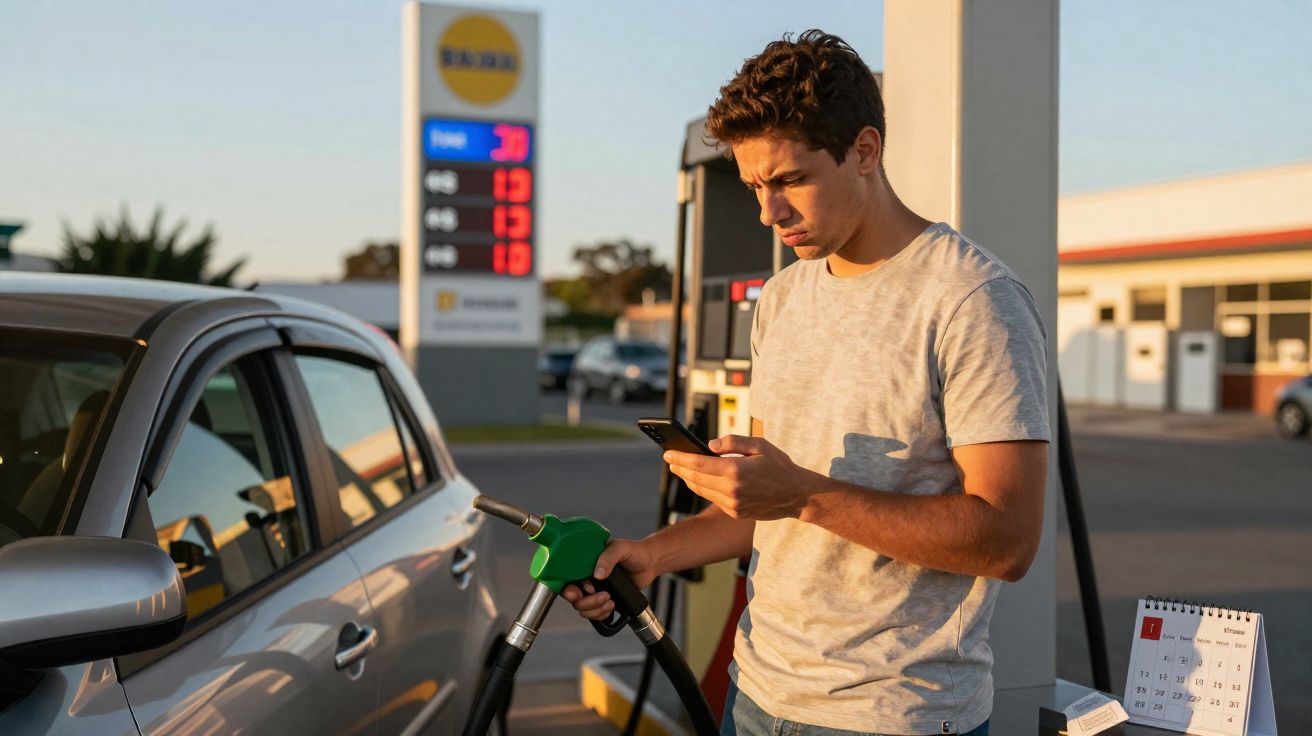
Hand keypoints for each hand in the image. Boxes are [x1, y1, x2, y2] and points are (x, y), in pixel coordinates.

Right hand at [560, 538, 656, 621]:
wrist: (650, 563)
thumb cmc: (634, 551)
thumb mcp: (621, 548)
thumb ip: (608, 557)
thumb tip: (597, 574)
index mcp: (585, 563)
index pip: (567, 579)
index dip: (570, 589)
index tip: (582, 591)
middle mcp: (586, 577)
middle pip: (573, 597)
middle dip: (586, 601)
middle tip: (603, 595)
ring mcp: (595, 590)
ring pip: (582, 608)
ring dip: (595, 609)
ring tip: (610, 600)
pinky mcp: (603, 600)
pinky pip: (594, 614)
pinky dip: (600, 614)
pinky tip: (612, 605)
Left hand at [665, 435, 816, 519]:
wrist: (797, 496)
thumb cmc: (780, 466)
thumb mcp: (760, 445)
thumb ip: (733, 442)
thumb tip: (709, 446)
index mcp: (736, 471)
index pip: (699, 463)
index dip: (681, 458)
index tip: (667, 453)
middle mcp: (732, 490)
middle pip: (696, 478)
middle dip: (681, 468)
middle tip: (670, 460)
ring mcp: (733, 504)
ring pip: (702, 490)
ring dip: (689, 479)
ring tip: (681, 469)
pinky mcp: (735, 513)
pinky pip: (713, 499)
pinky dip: (704, 488)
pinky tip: (699, 480)